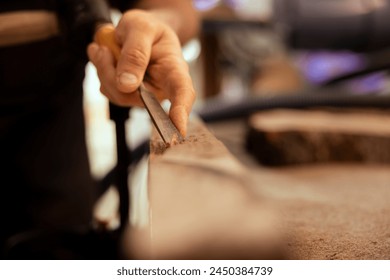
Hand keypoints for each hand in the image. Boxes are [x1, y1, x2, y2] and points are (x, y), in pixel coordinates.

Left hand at [87, 10, 195, 135]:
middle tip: (104, 49)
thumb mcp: (141, 28)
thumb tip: (127, 85)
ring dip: (104, 70)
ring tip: (106, 48)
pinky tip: (106, 57)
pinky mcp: (129, 96)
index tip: (178, 131)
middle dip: (113, 75)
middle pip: (138, 98)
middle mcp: (162, 88)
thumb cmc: (147, 28)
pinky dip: (102, 72)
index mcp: (174, 70)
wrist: (140, 30)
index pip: (183, 93)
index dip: (181, 113)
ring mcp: (145, 95)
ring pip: (119, 95)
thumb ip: (135, 54)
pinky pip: (110, 92)